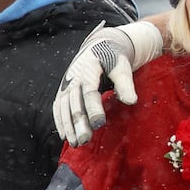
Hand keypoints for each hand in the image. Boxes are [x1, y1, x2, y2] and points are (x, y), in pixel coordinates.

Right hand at [53, 19, 164, 146]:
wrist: (101, 46)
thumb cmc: (115, 58)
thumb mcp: (122, 66)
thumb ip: (125, 84)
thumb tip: (131, 101)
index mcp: (88, 68)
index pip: (89, 91)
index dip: (93, 108)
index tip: (99, 124)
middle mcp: (73, 76)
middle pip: (74, 103)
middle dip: (79, 123)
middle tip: (84, 141)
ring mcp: (66, 83)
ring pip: (64, 107)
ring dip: (68, 126)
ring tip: (75, 143)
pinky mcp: (64, 90)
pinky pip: (59, 107)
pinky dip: (60, 121)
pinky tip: (65, 136)